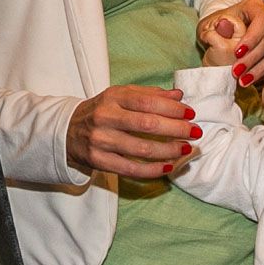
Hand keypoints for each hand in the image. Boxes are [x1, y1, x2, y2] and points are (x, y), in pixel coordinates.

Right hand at [66, 84, 197, 178]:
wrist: (68, 131)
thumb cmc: (101, 111)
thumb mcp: (120, 96)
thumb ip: (148, 94)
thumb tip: (178, 96)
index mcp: (112, 97)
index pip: (147, 101)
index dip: (172, 108)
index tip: (191, 113)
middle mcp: (104, 117)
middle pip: (147, 124)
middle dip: (176, 129)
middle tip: (195, 132)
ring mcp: (100, 140)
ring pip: (142, 149)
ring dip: (169, 150)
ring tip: (186, 149)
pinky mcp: (99, 160)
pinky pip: (131, 169)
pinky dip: (153, 170)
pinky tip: (168, 167)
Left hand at [197, 0, 263, 83]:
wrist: (219, 34)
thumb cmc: (214, 26)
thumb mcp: (209, 24)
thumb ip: (215, 25)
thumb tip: (224, 25)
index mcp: (255, 6)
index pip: (261, 19)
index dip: (252, 37)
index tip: (236, 52)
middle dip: (252, 57)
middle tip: (236, 71)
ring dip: (257, 68)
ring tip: (242, 80)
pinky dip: (260, 73)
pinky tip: (248, 81)